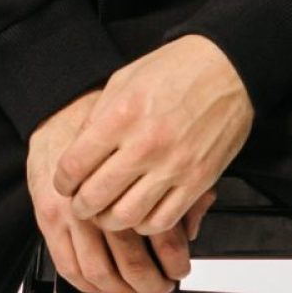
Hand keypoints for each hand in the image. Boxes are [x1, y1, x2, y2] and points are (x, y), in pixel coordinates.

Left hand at [25, 34, 250, 292]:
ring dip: (110, 221)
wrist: (229, 68)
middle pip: (95, 197)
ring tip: (109, 211)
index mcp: (122, 116)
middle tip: (82, 203)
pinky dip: (145, 224)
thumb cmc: (178, 69)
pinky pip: (163, 221)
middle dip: (81, 206)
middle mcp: (146, 144)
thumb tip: (76, 153)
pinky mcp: (199, 181)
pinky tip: (141, 211)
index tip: (65, 184)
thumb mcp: (124, 80)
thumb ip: (97, 119)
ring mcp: (174, 166)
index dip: (62, 182)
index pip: (74, 167)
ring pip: (126, 217)